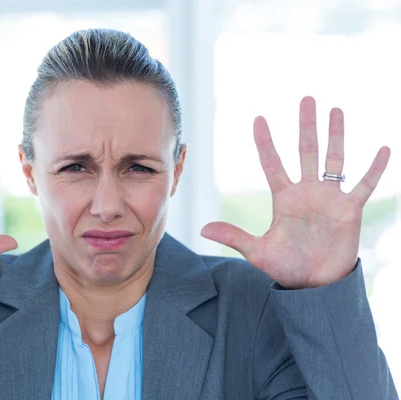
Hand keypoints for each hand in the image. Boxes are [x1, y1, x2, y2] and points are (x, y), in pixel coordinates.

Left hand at [201, 96, 389, 288]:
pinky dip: (375, 169)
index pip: (272, 163)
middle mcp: (307, 192)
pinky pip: (365, 185)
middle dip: (306, 125)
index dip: (265, 142)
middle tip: (307, 99)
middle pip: (306, 151)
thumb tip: (203, 228)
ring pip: (334, 159)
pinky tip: (384, 149)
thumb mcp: (258, 252)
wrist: (315, 286)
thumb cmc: (287, 268)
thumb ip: (234, 237)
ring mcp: (329, 199)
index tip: (258, 119)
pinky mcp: (350, 210)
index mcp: (283, 198)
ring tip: (336, 110)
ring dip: (336, 135)